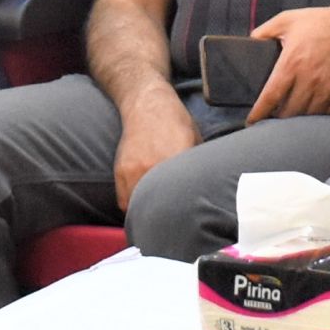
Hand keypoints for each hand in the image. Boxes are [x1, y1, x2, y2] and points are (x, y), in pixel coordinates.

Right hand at [113, 85, 199, 208]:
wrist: (147, 104)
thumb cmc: (175, 122)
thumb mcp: (196, 141)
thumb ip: (198, 167)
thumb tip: (208, 191)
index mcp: (177, 159)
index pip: (182, 197)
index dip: (185, 211)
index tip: (188, 220)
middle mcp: (155, 166)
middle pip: (160, 206)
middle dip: (167, 217)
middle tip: (173, 224)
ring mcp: (135, 170)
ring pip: (139, 207)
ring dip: (146, 214)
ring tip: (157, 217)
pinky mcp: (121, 171)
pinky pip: (124, 200)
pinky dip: (132, 206)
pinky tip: (142, 204)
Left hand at [244, 0, 329, 122]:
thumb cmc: (322, 22)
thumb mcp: (288, 19)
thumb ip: (265, 31)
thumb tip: (250, 40)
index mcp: (291, 64)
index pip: (270, 97)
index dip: (258, 113)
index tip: (251, 122)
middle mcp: (308, 80)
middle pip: (287, 113)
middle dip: (276, 119)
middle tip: (271, 119)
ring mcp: (327, 90)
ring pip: (306, 118)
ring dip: (296, 121)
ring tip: (290, 121)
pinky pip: (326, 116)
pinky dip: (317, 120)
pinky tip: (311, 117)